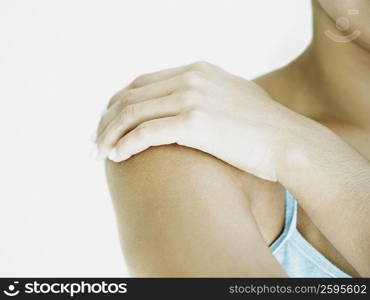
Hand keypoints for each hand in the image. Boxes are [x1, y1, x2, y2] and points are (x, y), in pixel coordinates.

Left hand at [96, 61, 305, 180]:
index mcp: (196, 70)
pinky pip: (146, 131)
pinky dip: (126, 144)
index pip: (142, 82)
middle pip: (131, 95)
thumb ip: (207, 96)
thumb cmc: (263, 129)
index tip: (110, 122)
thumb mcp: (233, 98)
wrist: (289, 143)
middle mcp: (190, 78)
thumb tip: (188, 108)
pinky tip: (117, 157)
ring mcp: (191, 98)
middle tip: (98, 140)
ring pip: (133, 112)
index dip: (120, 103)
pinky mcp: (194, 122)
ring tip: (100, 152)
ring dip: (110, 132)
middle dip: (108, 118)